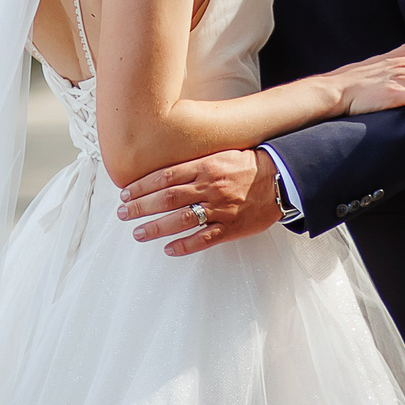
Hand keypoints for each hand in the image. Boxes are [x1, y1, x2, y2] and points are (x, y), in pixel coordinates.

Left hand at [118, 146, 281, 255]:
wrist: (281, 179)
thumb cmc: (247, 166)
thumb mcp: (219, 155)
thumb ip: (193, 165)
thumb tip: (162, 174)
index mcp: (205, 167)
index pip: (164, 177)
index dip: (141, 186)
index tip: (125, 193)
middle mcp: (209, 188)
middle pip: (166, 199)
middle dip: (140, 207)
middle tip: (123, 213)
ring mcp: (220, 209)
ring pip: (180, 220)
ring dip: (155, 228)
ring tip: (138, 233)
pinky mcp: (231, 227)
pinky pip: (204, 239)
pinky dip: (184, 245)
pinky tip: (168, 249)